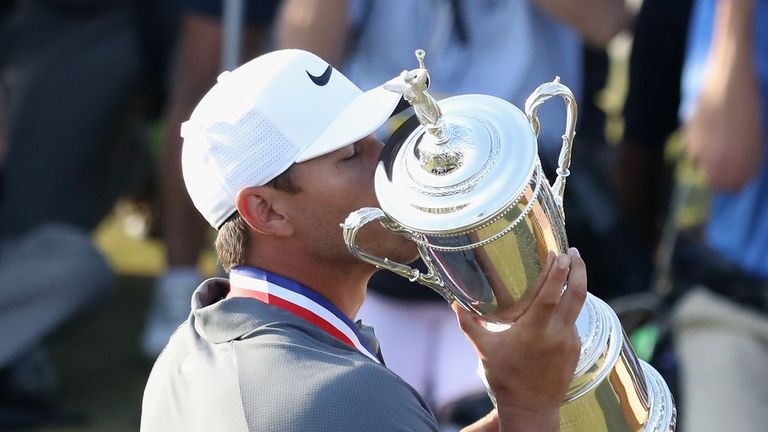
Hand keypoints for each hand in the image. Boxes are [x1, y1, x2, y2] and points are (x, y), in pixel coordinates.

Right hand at [453, 248, 586, 431]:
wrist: (531, 409)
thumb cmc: (506, 379)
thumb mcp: (484, 350)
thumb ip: (469, 325)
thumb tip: (454, 303)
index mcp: (535, 330)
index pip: (552, 294)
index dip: (558, 272)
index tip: (561, 254)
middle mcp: (557, 333)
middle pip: (576, 294)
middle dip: (578, 270)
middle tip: (574, 252)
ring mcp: (569, 341)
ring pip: (579, 306)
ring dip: (576, 285)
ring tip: (571, 269)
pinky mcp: (575, 349)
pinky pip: (574, 321)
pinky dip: (570, 306)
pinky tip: (562, 301)